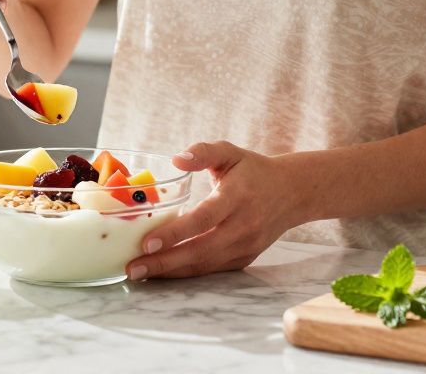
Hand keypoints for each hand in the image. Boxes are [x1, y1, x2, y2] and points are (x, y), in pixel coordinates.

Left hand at [126, 141, 303, 279]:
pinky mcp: (245, 258)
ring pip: (205, 264)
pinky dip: (187, 273)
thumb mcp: (230, 152)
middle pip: (201, 249)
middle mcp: (244, 225)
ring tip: (140, 272)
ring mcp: (246, 245)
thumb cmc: (253, 170)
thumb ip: (203, 152)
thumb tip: (176, 159)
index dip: (176, 233)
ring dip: (171, 272)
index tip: (147, 243)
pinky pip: (213, 269)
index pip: (204, 218)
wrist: (292, 193)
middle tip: (133, 267)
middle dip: (165, 262)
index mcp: (237, 196)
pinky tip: (163, 272)